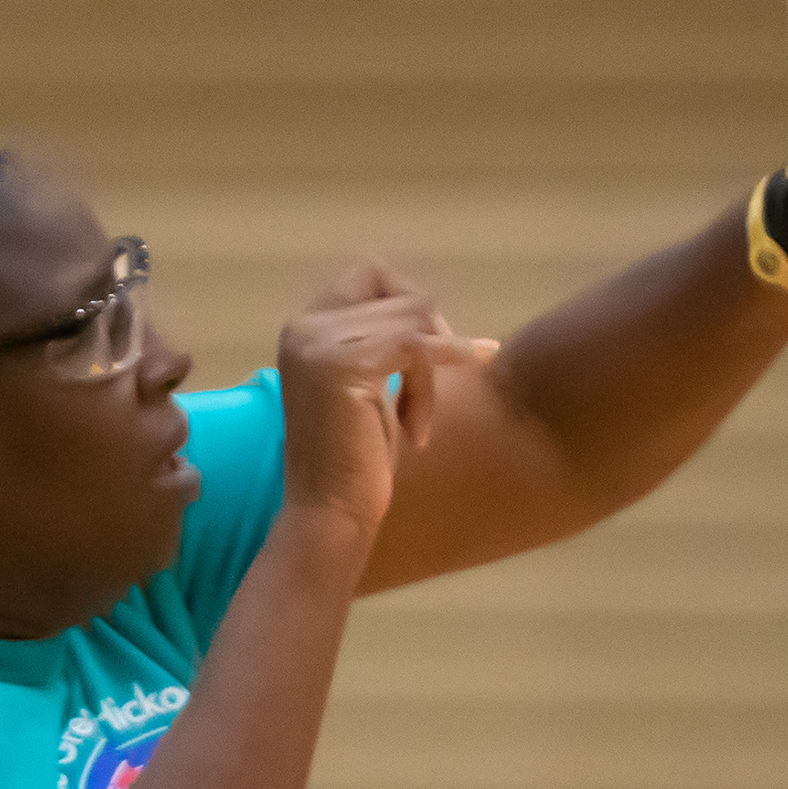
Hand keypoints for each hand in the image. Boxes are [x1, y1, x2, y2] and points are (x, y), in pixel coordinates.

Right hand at [274, 262, 496, 536]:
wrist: (330, 513)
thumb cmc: (355, 462)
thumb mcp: (369, 388)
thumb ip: (385, 345)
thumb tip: (431, 308)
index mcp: (304, 329)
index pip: (370, 275)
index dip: (409, 302)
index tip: (427, 351)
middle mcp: (303, 328)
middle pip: (399, 294)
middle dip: (429, 339)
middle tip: (424, 397)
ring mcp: (318, 344)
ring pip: (414, 320)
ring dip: (431, 371)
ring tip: (418, 422)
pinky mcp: (343, 366)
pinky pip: (419, 344)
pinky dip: (454, 355)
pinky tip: (484, 359)